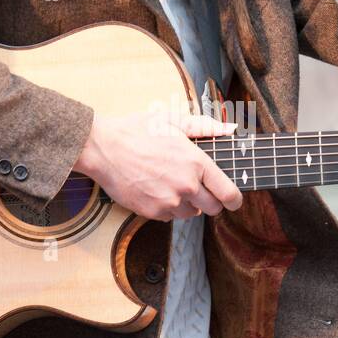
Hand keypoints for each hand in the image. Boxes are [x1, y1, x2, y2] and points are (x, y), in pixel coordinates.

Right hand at [74, 110, 242, 221]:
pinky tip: (156, 189)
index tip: (233, 200)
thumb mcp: (172, 120)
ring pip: (191, 214)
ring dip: (188, 204)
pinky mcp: (152, 212)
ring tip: (171, 183)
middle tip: (200, 188)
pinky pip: (170, 217)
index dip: (235, 199)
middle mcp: (186, 186)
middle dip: (211, 201)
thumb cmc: (137, 131)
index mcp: (196, 163)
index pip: (228, 193)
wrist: (102, 148)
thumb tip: (230, 129)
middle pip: (213, 209)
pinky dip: (168, 207)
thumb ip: (204, 126)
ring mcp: (168, 202)